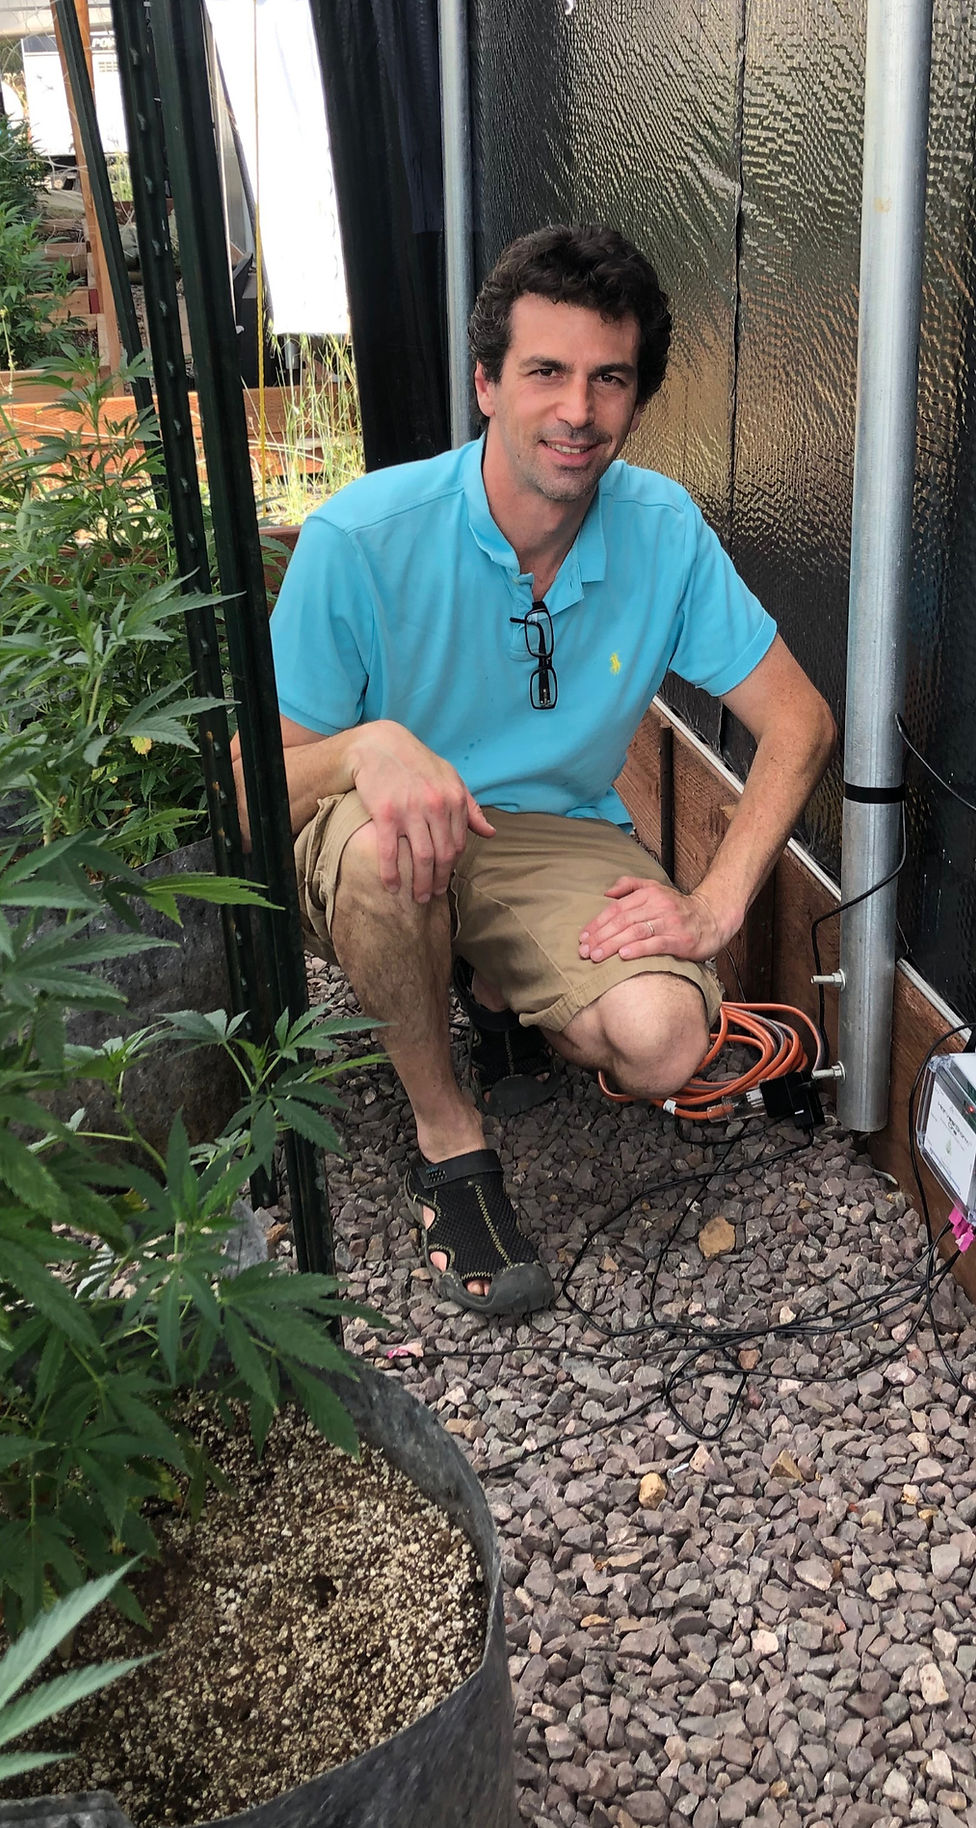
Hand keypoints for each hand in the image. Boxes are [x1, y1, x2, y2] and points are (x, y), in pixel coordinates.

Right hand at [348, 722, 493, 901]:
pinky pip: (390, 852)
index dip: (453, 865)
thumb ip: (470, 807)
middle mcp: (436, 805)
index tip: (445, 876)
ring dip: (421, 883)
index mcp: (454, 798)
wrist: (379, 745)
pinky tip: (392, 887)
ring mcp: (410, 810)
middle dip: (440, 881)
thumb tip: (490, 833)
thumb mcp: (450, 778)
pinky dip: (391, 874)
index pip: (459, 843)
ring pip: (421, 858)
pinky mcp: (385, 814)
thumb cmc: (416, 763)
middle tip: (433, 896)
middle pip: (443, 855)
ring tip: (419, 897)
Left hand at [578, 875, 724, 963]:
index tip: (583, 937)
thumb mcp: (655, 889)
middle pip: (623, 921)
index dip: (597, 923)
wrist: (712, 919)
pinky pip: (657, 943)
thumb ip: (630, 885)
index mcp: (649, 894)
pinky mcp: (681, 940)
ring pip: (636, 932)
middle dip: (601, 937)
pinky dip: (639, 949)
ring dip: (613, 944)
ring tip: (597, 956)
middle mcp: (659, 906)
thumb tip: (606, 892)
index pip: (616, 908)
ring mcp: (670, 922)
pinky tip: (624, 955)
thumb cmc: (678, 908)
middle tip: (585, 951)